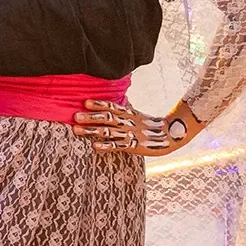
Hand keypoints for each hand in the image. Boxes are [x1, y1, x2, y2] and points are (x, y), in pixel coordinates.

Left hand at [73, 99, 198, 156]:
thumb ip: (123, 108)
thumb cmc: (148, 125)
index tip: (84, 102)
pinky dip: (106, 146)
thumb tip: (115, 98)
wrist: (171, 136)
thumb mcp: (135, 114)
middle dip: (90, 117)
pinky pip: (118, 146)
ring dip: (92, 131)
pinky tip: (94, 146)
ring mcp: (130, 134)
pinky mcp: (133, 146)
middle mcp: (127, 122)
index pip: (112, 106)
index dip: (98, 104)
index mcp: (128, 113)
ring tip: (77, 130)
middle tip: (75, 116)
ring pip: (108, 131)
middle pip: (107, 118)